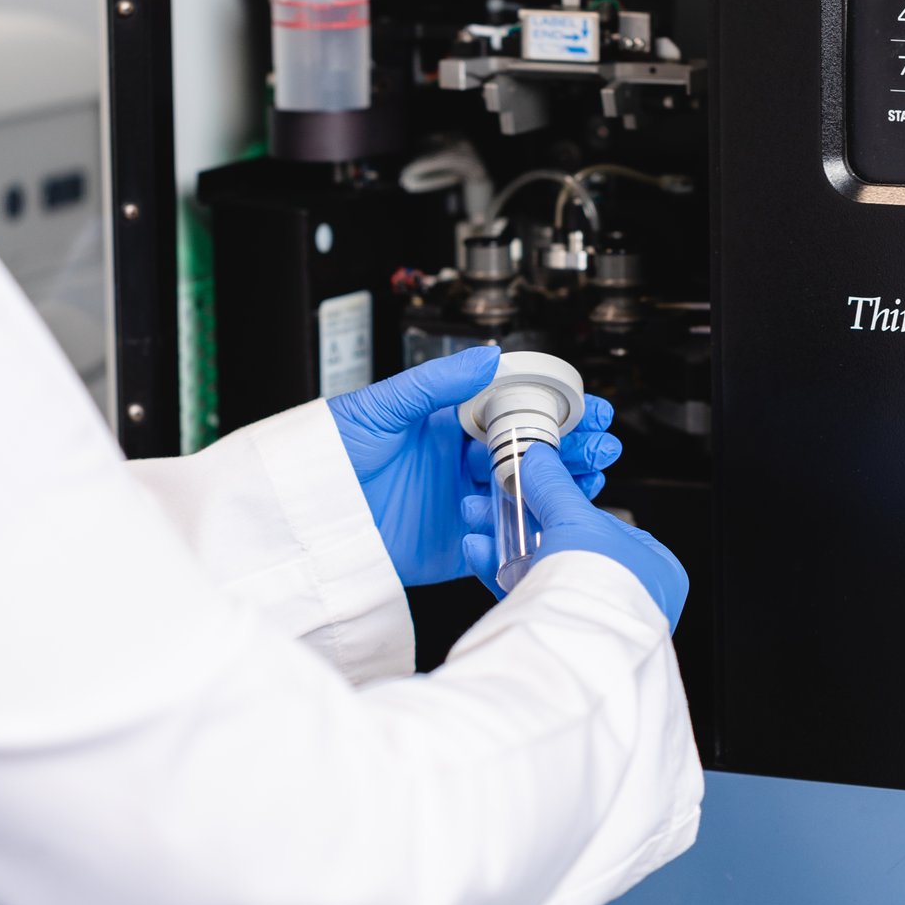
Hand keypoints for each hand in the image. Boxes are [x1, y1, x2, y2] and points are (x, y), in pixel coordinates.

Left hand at [327, 348, 622, 586]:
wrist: (301, 517)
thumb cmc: (330, 453)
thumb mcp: (383, 406)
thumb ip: (437, 383)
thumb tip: (487, 355)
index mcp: (450, 427)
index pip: (516, 415)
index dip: (557, 412)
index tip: (591, 408)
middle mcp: (461, 466)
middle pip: (533, 457)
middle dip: (574, 450)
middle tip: (603, 446)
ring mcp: (463, 507)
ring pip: (527, 498)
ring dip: (563, 490)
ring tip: (590, 480)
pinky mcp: (457, 548)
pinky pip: (502, 543)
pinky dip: (529, 534)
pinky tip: (550, 521)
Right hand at [461, 440, 687, 631]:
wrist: (575, 648)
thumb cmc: (599, 586)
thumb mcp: (577, 520)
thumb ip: (554, 487)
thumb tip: (539, 458)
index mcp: (654, 566)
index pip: (601, 524)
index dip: (560, 504)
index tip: (529, 489)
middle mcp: (630, 595)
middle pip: (566, 545)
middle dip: (519, 521)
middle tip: (489, 504)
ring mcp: (594, 618)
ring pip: (544, 571)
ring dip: (504, 543)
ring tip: (476, 521)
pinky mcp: (561, 636)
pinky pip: (531, 597)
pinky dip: (502, 572)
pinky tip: (479, 552)